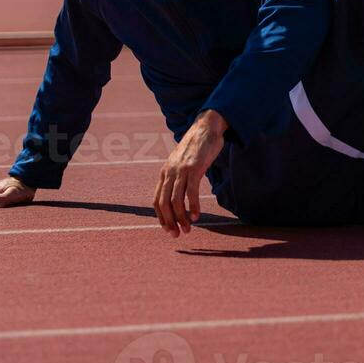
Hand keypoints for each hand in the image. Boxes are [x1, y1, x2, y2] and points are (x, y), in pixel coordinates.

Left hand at [154, 109, 225, 236]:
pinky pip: (191, 192)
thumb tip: (179, 193)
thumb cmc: (196, 148)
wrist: (206, 128)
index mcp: (165, 173)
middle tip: (177, 234)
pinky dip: (193, 207)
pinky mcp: (194, 169)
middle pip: (164, 204)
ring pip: (176, 201)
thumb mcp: (181, 163)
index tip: (169, 229)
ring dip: (181, 218)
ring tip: (188, 229)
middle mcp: (170, 173)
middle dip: (169, 222)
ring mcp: (181, 171)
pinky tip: (197, 216)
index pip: (157, 201)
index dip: (161, 218)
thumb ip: (178, 176)